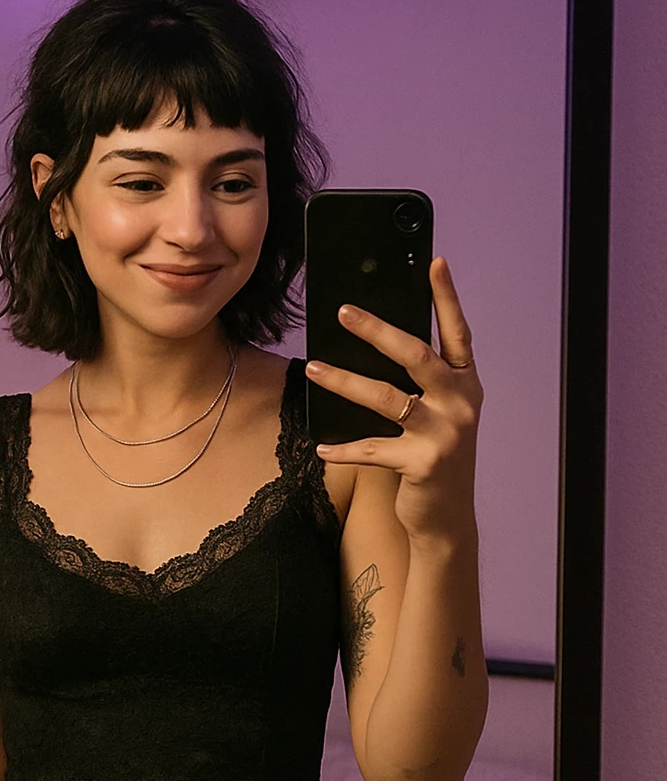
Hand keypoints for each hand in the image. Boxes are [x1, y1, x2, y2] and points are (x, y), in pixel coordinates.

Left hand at [307, 256, 483, 541]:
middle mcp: (461, 404)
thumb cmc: (436, 457)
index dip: (447, 298)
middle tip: (344, 311)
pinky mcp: (422, 464)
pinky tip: (321, 447)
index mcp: (467, 384)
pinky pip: (373, 449)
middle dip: (378, 330)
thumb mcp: (439, 414)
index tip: (436, 262)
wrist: (446, 518)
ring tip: (314, 368)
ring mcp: (444, 435)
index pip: (458, 332)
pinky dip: (344, 449)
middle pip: (417, 356)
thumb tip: (378, 341)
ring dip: (345, 381)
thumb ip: (422, 382)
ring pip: (387, 398)